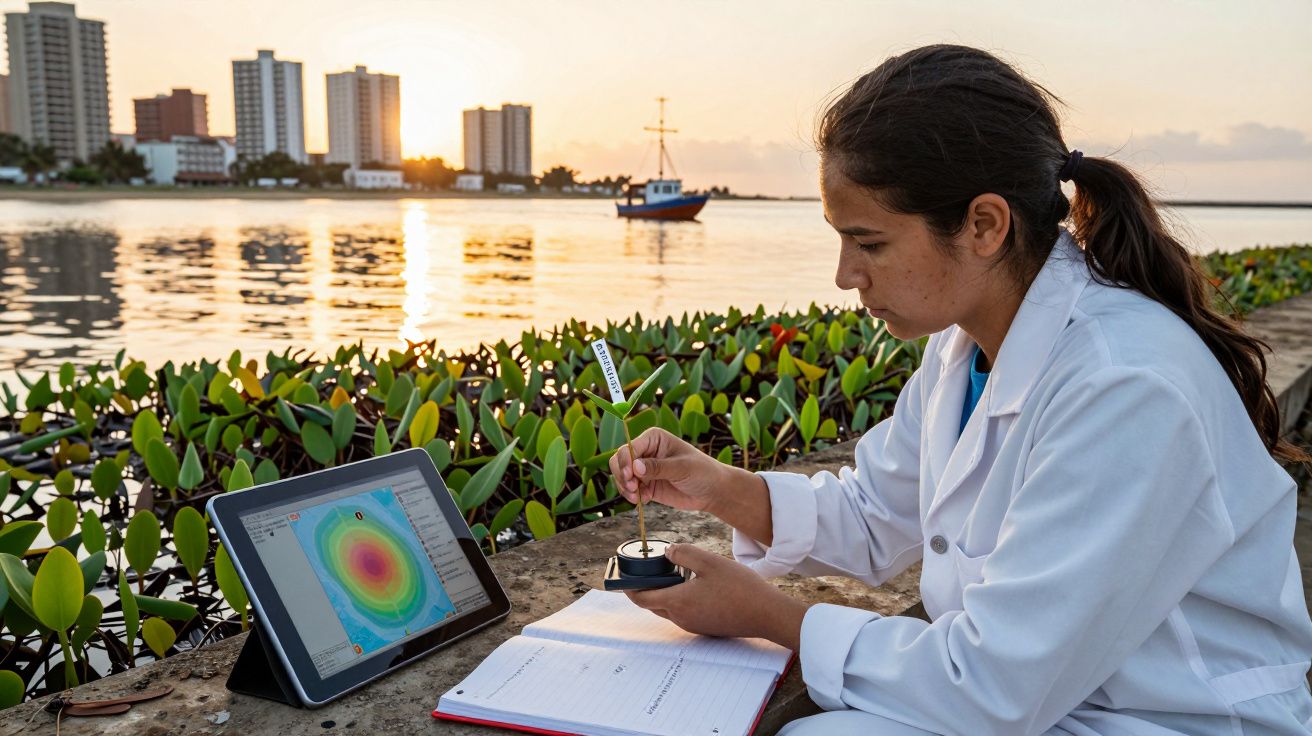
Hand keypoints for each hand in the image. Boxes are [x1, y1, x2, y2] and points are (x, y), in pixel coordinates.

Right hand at [609, 428, 728, 512]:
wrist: (711, 491)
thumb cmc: (702, 472)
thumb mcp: (682, 468)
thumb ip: (658, 467)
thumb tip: (635, 467)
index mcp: (653, 438)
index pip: (630, 447)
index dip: (626, 461)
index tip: (630, 476)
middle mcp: (646, 451)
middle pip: (619, 460)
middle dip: (622, 475)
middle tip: (633, 488)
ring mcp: (644, 469)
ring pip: (621, 476)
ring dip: (624, 487)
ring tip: (637, 497)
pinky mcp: (645, 485)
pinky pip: (629, 489)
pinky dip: (631, 496)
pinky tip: (643, 500)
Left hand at [624, 544, 807, 649]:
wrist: (766, 614)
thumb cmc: (740, 588)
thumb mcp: (710, 562)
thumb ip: (684, 553)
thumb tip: (668, 552)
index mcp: (677, 602)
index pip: (641, 598)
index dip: (628, 587)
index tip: (622, 575)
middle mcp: (681, 618)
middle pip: (652, 604)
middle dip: (645, 588)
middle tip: (647, 569)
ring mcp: (693, 626)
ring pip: (668, 608)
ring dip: (665, 592)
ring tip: (674, 571)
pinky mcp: (705, 627)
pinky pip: (684, 612)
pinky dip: (680, 598)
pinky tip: (694, 584)